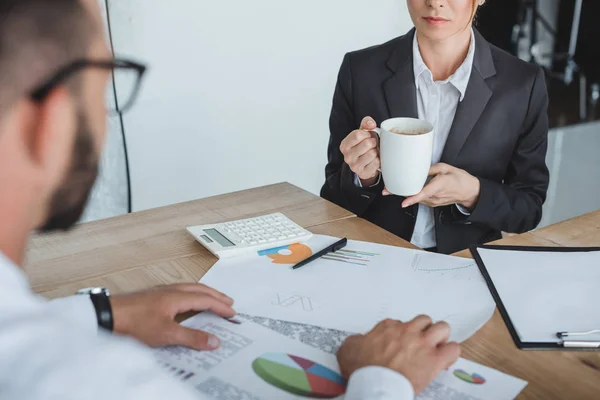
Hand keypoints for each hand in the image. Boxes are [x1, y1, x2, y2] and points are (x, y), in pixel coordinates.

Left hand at [110, 283, 235, 350]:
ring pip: (189, 288)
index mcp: (178, 296)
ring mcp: (161, 291)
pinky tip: (187, 302)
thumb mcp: (166, 334)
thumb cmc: (135, 322)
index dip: (220, 306)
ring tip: (212, 300)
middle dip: (216, 296)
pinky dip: (191, 295)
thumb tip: (213, 341)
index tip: (232, 313)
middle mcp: (171, 290)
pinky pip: (180, 291)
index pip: (206, 300)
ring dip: (204, 294)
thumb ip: (191, 337)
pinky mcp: (153, 296)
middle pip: (200, 289)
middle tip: (229, 302)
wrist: (109, 315)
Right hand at [337, 316, 459, 393]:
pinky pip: (453, 349)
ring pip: (442, 328)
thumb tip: (360, 340)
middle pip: (424, 320)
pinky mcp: (434, 360)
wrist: (375, 383)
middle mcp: (407, 330)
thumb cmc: (362, 368)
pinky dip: (451, 353)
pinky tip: (446, 359)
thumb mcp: (348, 348)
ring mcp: (422, 343)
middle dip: (425, 330)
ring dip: (441, 337)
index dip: (401, 334)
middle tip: (421, 342)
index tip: (398, 344)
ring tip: (437, 348)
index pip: (399, 323)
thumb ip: (357, 340)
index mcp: (387, 327)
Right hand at [339, 116, 379, 186]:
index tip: (368, 136)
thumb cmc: (363, 146)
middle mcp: (347, 156)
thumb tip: (371, 124)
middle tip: (372, 145)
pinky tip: (373, 160)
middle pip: (367, 143)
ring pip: (372, 153)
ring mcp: (354, 166)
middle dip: (373, 142)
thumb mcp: (362, 132)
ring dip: (376, 152)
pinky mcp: (363, 173)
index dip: (367, 134)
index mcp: (344, 145)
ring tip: (372, 152)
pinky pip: (376, 163)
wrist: (364, 164)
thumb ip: (366, 123)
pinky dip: (378, 160)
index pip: (357, 134)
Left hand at [384, 163, 479, 209]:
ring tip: (394, 188)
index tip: (403, 202)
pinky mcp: (432, 203)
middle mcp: (435, 196)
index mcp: (439, 185)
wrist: (469, 191)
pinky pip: (420, 199)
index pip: (423, 193)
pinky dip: (413, 195)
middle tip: (387, 190)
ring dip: (406, 194)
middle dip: (401, 193)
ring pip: (416, 198)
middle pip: (415, 196)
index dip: (412, 198)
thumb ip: (429, 169)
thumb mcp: (445, 168)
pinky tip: (409, 189)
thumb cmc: (459, 178)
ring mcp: (433, 201)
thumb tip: (417, 169)